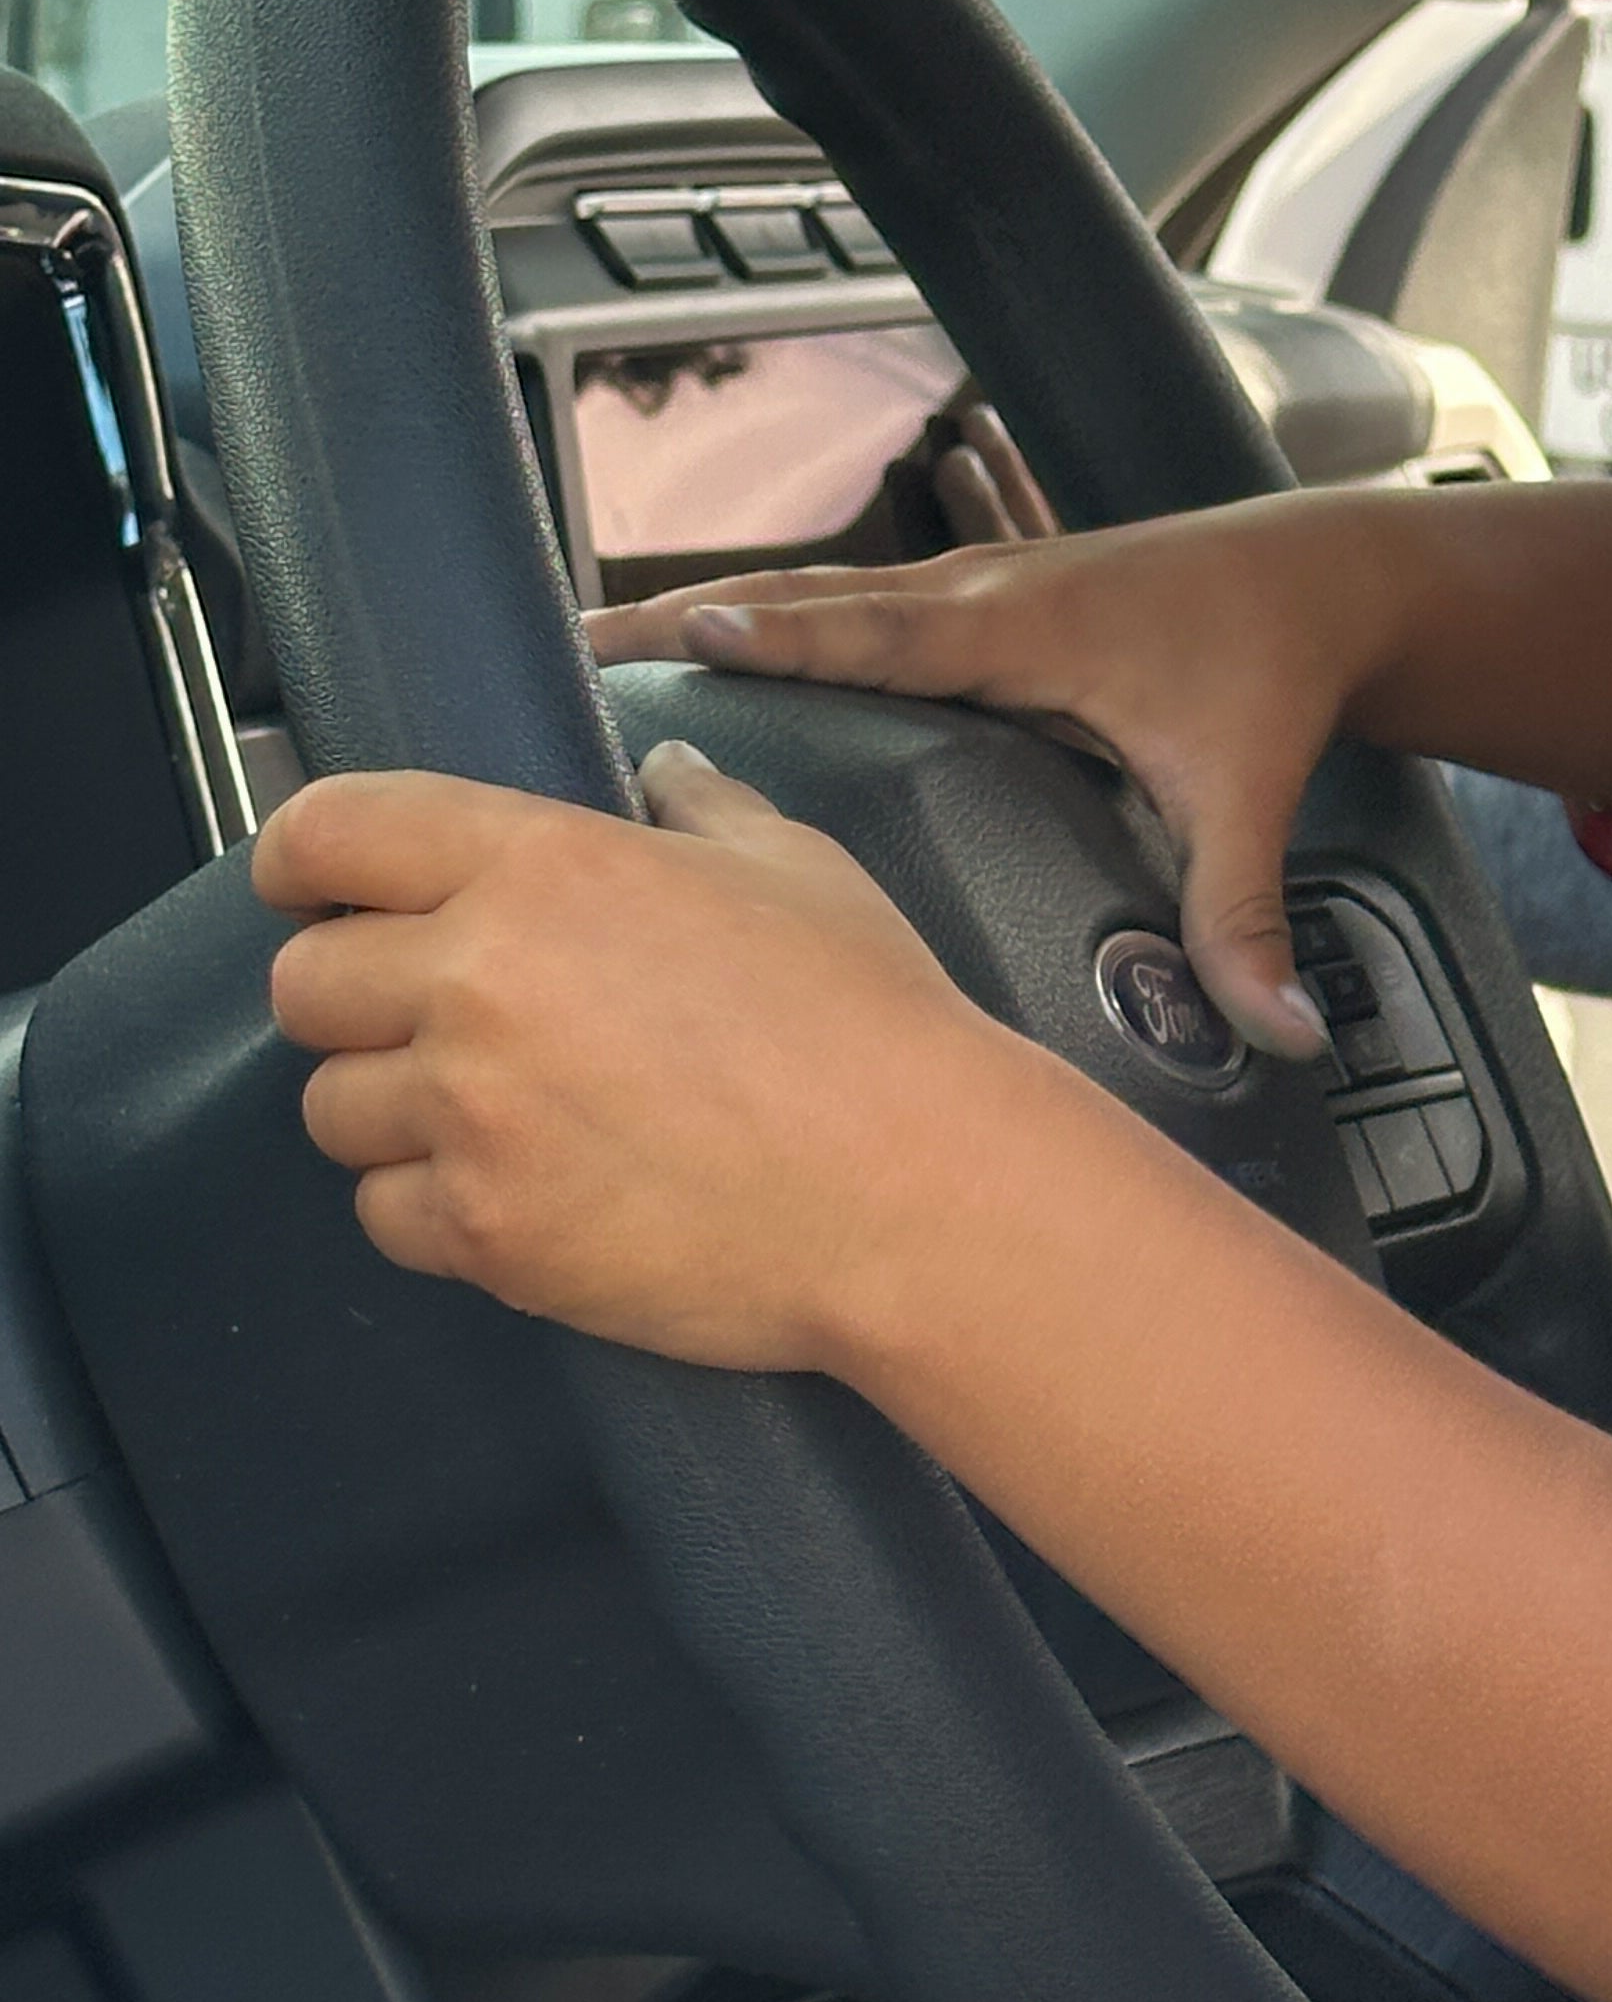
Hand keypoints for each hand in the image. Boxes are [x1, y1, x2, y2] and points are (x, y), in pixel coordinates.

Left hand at [257, 744, 1008, 1368]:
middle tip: (434, 1018)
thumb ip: (704, 807)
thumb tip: (665, 769)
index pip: (331, 833)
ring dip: (394, 1112)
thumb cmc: (874, 1028)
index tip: (311, 887)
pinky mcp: (488, 1232)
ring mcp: (474, 1115)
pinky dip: (434, 1208)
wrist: (920, 1195)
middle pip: (304, 985)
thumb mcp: (796, 870)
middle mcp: (481, 981)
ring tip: (498, 1116)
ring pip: (332, 1110)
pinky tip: (523, 1190)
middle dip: (353, 999)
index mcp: (544, 865)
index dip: (301, 860)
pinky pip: (385, 1215)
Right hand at [584, 502, 1396, 1055]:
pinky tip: (698, 652)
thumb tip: (1283, 1034)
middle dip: (694, 618)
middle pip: (813, 599)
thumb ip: (1244, 916)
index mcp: (1030, 632)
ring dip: (712, 613)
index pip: (887, 634)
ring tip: (596, 646)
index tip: (692, 631)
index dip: (789, 635)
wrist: (1317, 580)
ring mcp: (971, 586)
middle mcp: (982, 595)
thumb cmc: (1272, 675)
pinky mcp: (973, 600)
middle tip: (575, 641)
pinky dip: (766, 619)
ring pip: (818, 592)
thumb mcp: (1250, 798)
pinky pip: (844, 606)